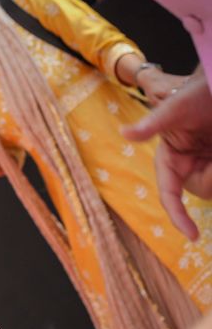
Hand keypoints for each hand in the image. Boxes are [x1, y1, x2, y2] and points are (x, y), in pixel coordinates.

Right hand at [123, 71, 211, 239]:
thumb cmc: (194, 93)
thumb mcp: (174, 109)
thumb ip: (152, 123)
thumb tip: (125, 133)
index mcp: (169, 160)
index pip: (169, 194)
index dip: (178, 216)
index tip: (193, 235)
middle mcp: (186, 165)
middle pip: (201, 190)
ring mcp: (206, 162)